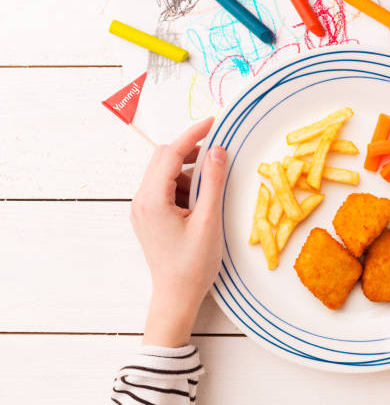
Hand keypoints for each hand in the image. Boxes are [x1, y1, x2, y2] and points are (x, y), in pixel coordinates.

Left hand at [130, 118, 226, 346]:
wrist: (176, 296)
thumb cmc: (193, 264)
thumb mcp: (209, 221)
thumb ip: (213, 182)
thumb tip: (218, 150)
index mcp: (152, 199)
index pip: (171, 154)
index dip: (193, 134)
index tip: (214, 121)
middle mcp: (141, 200)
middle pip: (164, 159)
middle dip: (191, 152)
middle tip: (219, 154)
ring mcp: (142, 209)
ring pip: (166, 174)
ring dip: (190, 173)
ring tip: (212, 193)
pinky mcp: (149, 217)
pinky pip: (166, 189)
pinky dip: (185, 188)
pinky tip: (201, 204)